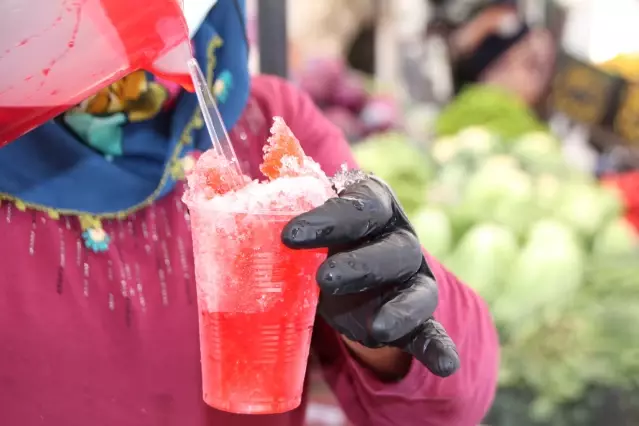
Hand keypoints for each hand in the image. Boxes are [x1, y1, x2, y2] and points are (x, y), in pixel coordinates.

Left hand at [282, 171, 459, 376]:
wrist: (347, 276)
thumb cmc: (320, 242)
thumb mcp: (303, 224)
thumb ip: (275, 205)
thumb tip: (212, 175)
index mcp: (373, 205)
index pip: (362, 205)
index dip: (330, 218)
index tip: (290, 236)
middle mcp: (399, 239)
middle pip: (394, 248)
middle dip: (361, 265)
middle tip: (323, 278)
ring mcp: (413, 279)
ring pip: (418, 290)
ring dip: (399, 309)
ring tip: (376, 329)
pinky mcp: (417, 316)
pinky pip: (432, 330)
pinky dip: (438, 347)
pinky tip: (444, 364)